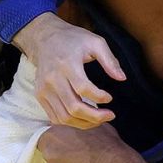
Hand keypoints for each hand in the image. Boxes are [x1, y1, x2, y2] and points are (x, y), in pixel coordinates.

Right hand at [12, 12, 124, 127]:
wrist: (44, 39)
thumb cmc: (72, 40)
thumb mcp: (95, 42)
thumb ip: (109, 60)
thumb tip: (122, 78)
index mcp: (67, 64)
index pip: (83, 88)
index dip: (99, 97)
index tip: (110, 98)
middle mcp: (52, 79)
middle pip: (74, 107)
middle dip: (95, 117)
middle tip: (110, 116)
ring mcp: (44, 89)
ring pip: (64, 117)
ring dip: (84, 123)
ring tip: (98, 120)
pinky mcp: (40, 96)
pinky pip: (55, 117)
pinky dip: (71, 123)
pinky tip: (83, 118)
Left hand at [38, 124, 137, 162]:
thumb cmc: (102, 142)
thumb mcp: (91, 124)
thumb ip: (78, 125)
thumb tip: (82, 123)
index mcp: (52, 136)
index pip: (46, 137)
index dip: (58, 139)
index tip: (67, 139)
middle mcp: (49, 154)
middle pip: (51, 153)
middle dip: (62, 153)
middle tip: (79, 151)